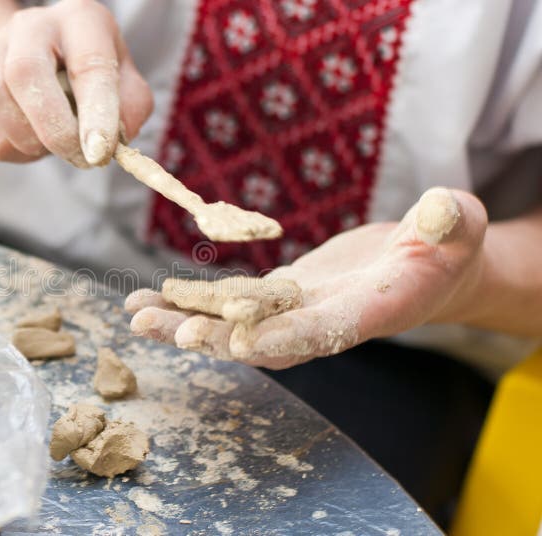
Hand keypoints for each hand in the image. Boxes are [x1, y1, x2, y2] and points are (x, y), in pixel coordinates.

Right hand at [0, 0, 152, 166]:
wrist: (36, 63)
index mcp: (79, 19)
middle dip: (54, 129)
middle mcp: (30, 25)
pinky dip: (15, 150)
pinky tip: (33, 141)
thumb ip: (131, 107)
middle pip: (25, 72)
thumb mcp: (124, 82)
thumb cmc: (88, 75)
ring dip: (31, 141)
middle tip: (79, 158)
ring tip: (56, 144)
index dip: (96, 110)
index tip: (101, 150)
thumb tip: (115, 139)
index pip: (88, 62)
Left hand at [125, 188, 488, 368]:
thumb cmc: (449, 245)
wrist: (426, 267)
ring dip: (185, 322)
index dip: (285, 337)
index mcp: (370, 312)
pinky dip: (191, 301)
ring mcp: (297, 312)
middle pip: (264, 340)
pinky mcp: (280, 295)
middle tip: (164, 327)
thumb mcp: (458, 227)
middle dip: (215, 337)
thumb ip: (449, 224)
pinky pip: (230, 304)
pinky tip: (151, 296)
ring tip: (134, 313)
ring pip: (235, 325)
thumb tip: (443, 211)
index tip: (241, 342)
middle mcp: (326, 323)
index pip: (325, 331)